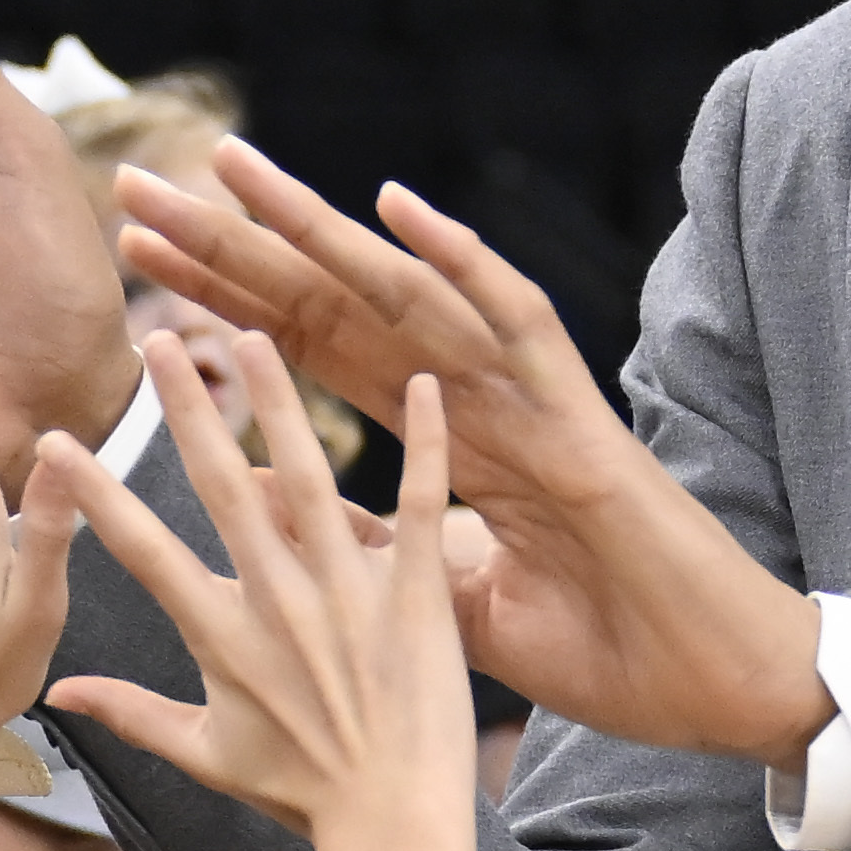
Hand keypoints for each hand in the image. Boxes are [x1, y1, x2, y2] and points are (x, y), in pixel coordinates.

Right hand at [42, 318, 480, 850]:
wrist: (393, 830)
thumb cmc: (300, 796)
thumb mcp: (204, 756)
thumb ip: (130, 714)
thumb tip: (57, 699)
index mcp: (221, 636)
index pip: (143, 550)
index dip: (95, 494)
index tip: (54, 440)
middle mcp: (277, 604)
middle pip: (221, 487)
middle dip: (185, 409)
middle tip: (157, 338)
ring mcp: (347, 597)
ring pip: (309, 478)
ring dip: (280, 401)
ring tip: (253, 334)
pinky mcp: (414, 598)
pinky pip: (418, 508)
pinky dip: (424, 445)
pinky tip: (421, 382)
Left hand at [115, 139, 830, 772]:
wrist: (708, 680)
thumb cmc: (603, 644)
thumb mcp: (445, 600)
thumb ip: (371, 550)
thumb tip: (284, 522)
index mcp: (439, 438)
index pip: (311, 355)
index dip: (227, 304)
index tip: (142, 264)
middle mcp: (473, 399)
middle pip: (335, 305)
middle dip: (237, 245)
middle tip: (143, 186)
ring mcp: (527, 400)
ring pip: (407, 292)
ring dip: (318, 227)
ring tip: (235, 170)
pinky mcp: (580, 419)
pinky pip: (517, 324)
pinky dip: (463, 264)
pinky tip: (401, 208)